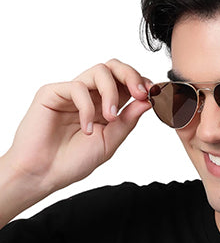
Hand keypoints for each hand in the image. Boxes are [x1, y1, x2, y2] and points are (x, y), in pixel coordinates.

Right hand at [4, 59, 152, 193]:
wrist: (44, 174)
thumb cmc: (73, 162)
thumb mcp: (110, 142)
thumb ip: (128, 121)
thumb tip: (147, 101)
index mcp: (105, 106)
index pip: (126, 82)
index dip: (142, 83)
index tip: (153, 94)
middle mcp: (90, 95)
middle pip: (114, 67)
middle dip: (132, 76)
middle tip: (140, 93)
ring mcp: (71, 93)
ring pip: (99, 71)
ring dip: (112, 93)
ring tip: (110, 119)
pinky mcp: (53, 93)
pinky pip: (77, 87)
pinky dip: (88, 108)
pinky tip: (86, 128)